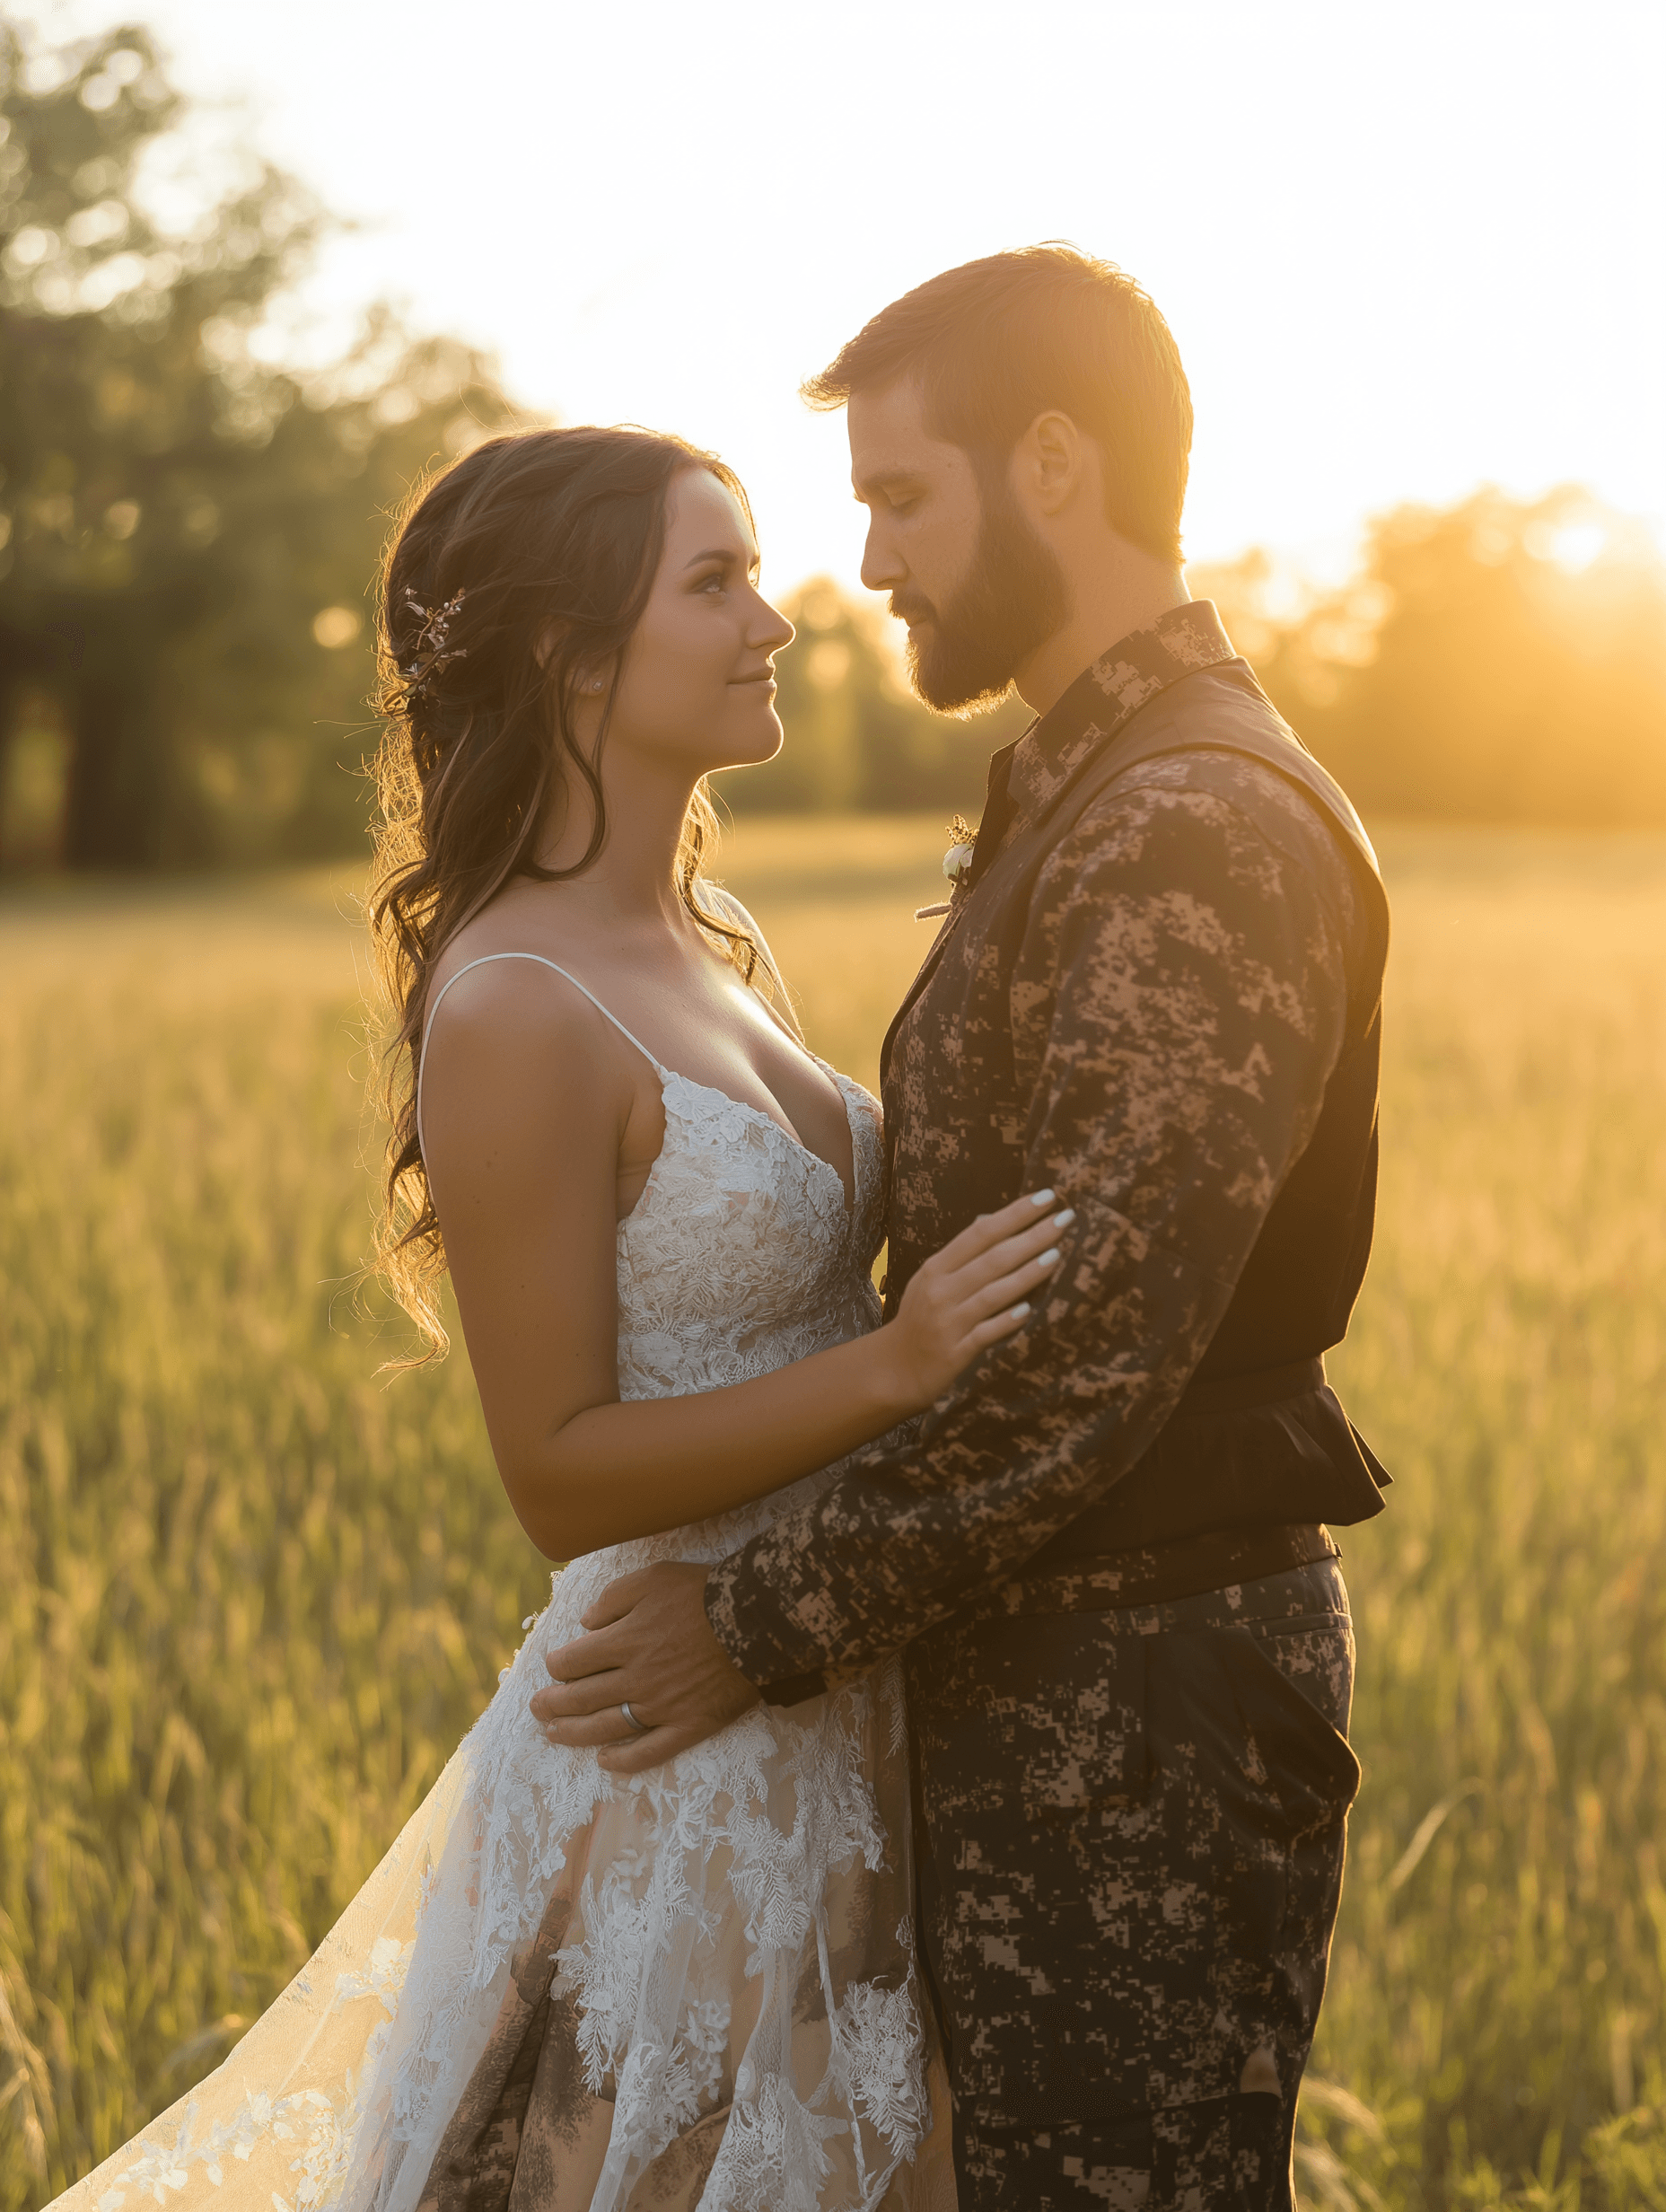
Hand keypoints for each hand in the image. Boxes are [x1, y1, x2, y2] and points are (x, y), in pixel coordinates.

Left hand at [530, 1561, 761, 1773]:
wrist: (760, 1619)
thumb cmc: (705, 1592)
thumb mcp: (654, 1577)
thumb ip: (614, 1598)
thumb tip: (587, 1623)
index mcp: (625, 1640)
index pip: (574, 1661)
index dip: (558, 1665)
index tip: (554, 1666)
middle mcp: (637, 1678)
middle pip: (582, 1697)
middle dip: (552, 1703)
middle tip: (537, 1708)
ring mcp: (662, 1706)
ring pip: (606, 1727)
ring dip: (574, 1733)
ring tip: (553, 1734)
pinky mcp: (689, 1725)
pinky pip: (651, 1751)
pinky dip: (625, 1760)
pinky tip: (606, 1761)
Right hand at [879, 1189, 1071, 1409]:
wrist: (894, 1369)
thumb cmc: (921, 1319)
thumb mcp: (932, 1280)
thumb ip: (962, 1253)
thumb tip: (989, 1217)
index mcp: (936, 1268)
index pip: (980, 1233)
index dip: (1014, 1214)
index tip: (1047, 1197)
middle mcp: (940, 1291)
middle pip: (992, 1258)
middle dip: (1031, 1236)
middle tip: (1065, 1218)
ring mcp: (947, 1322)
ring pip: (992, 1293)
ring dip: (1026, 1274)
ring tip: (1056, 1256)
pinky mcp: (955, 1353)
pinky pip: (985, 1334)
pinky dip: (1005, 1322)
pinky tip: (1027, 1311)